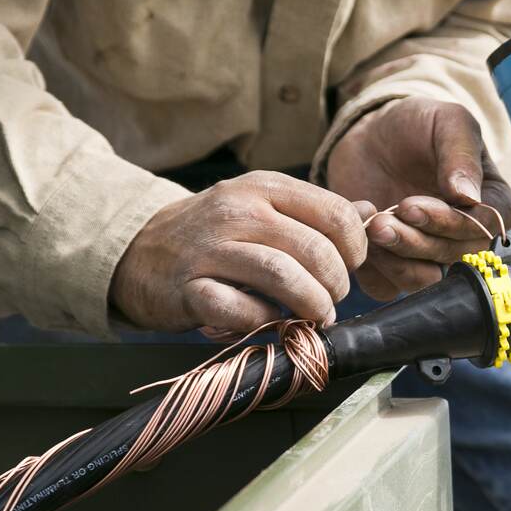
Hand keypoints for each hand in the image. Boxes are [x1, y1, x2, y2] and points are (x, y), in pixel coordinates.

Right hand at [111, 171, 368, 333]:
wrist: (138, 251)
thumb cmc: (214, 234)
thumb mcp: (263, 207)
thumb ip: (316, 212)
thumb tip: (372, 214)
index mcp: (264, 188)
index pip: (335, 214)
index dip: (356, 248)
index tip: (351, 268)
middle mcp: (238, 211)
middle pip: (314, 249)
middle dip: (337, 284)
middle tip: (333, 300)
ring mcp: (211, 249)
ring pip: (282, 276)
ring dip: (311, 305)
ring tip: (317, 316)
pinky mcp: (189, 288)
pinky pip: (239, 309)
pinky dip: (264, 321)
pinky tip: (270, 322)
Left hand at [326, 96, 510, 300]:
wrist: (373, 138)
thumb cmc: (419, 126)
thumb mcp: (447, 122)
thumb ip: (461, 154)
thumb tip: (468, 196)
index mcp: (491, 204)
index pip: (483, 230)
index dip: (450, 224)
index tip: (412, 205)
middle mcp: (465, 237)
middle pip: (453, 257)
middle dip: (417, 241)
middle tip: (384, 218)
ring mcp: (430, 255)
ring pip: (424, 279)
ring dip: (397, 258)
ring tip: (372, 224)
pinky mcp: (395, 267)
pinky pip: (388, 287)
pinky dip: (373, 267)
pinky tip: (359, 233)